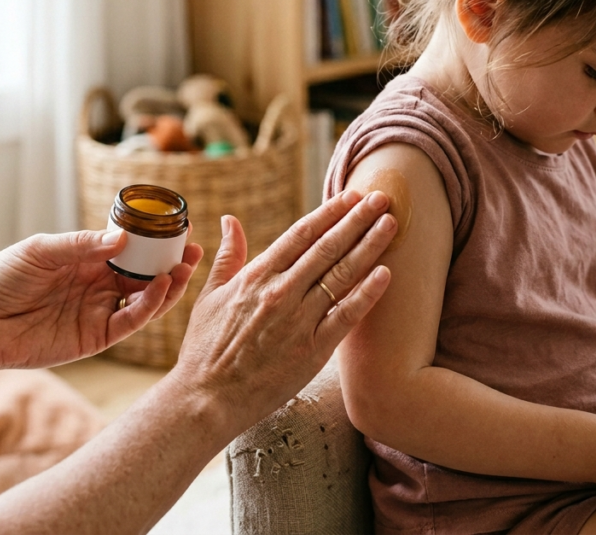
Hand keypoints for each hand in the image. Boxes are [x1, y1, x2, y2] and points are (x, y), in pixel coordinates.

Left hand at [0, 229, 203, 370]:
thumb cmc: (1, 278)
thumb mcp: (41, 250)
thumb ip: (81, 245)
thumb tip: (122, 239)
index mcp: (89, 262)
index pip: (133, 251)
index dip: (157, 242)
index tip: (180, 228)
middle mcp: (100, 287)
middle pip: (147, 276)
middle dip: (173, 263)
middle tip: (194, 250)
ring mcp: (100, 312)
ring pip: (146, 300)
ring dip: (169, 285)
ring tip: (185, 268)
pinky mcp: (96, 337)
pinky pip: (130, 322)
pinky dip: (149, 306)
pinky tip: (160, 287)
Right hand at [172, 189, 395, 435]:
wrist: (206, 399)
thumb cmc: (205, 349)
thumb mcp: (209, 295)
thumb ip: (228, 255)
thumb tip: (230, 220)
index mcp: (257, 276)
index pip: (302, 233)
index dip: (330, 212)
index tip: (351, 196)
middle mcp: (281, 292)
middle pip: (328, 246)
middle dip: (357, 219)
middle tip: (382, 198)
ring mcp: (299, 321)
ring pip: (342, 274)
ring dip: (369, 246)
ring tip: (390, 224)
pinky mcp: (313, 350)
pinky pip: (347, 316)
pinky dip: (367, 293)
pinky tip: (386, 273)